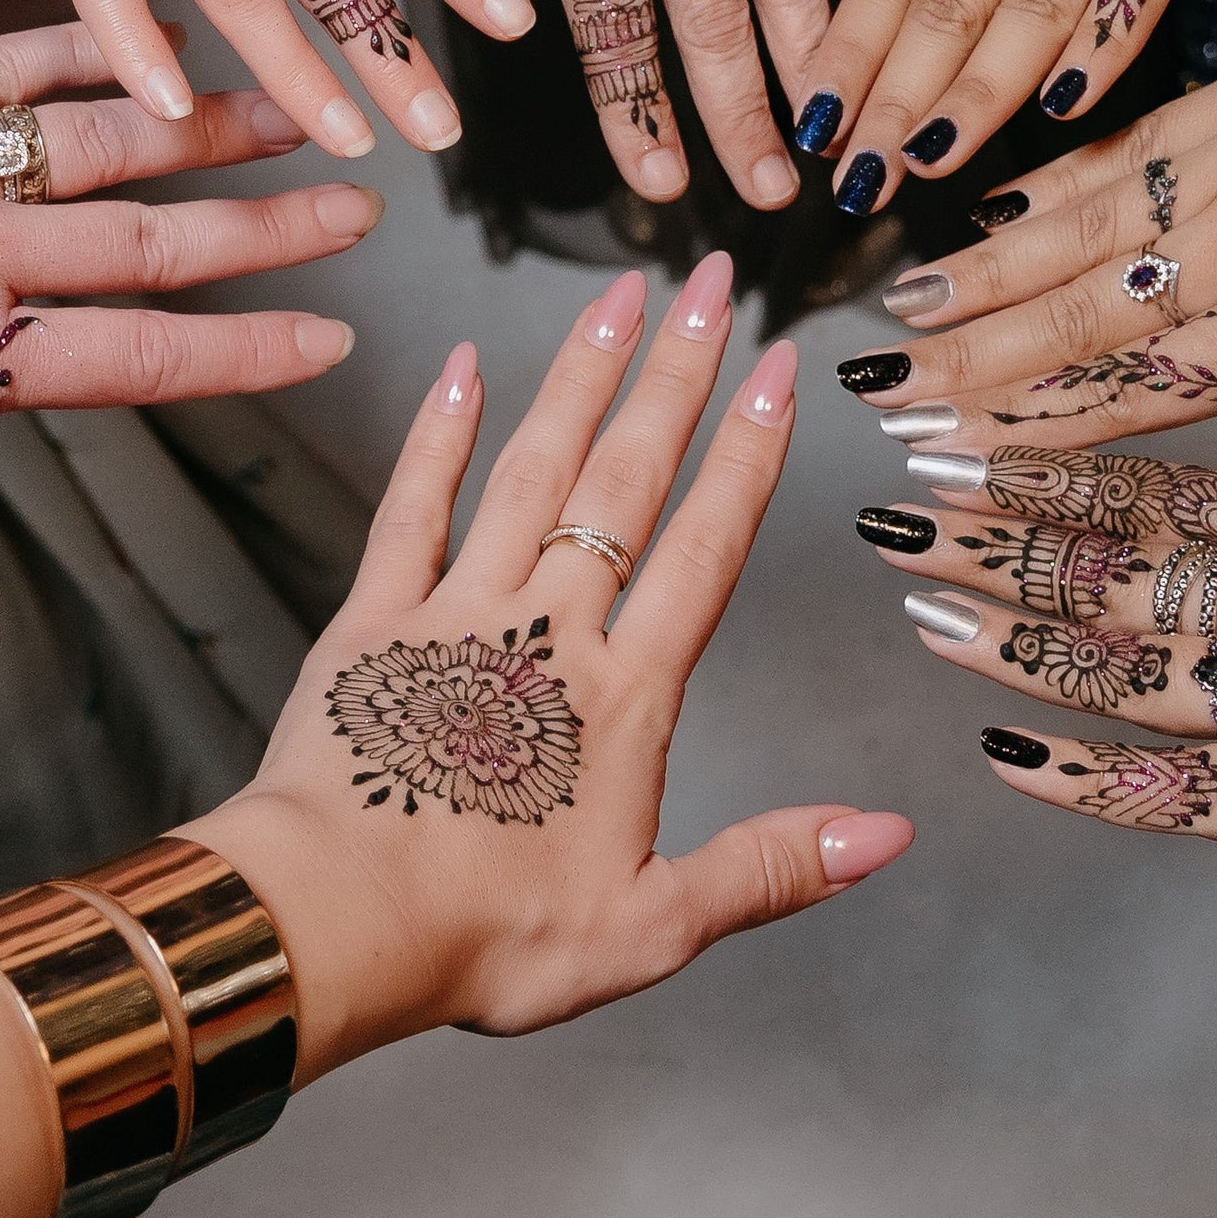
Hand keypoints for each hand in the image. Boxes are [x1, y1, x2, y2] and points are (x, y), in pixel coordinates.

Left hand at [0, 26, 375, 654]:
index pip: (136, 359)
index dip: (246, 353)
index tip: (335, 339)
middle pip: (153, 241)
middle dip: (270, 229)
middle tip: (364, 211)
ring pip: (101, 139)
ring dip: (207, 126)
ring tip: (297, 108)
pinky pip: (3, 62)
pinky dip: (84, 47)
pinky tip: (152, 35)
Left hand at [182, 259, 912, 1077]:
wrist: (329, 922)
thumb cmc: (482, 936)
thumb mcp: (650, 926)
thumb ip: (770, 867)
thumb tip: (887, 834)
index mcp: (625, 696)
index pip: (707, 546)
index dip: (751, 452)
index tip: (780, 368)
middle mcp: (548, 631)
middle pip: (627, 479)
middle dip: (676, 373)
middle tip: (709, 282)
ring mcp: (455, 613)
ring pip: (531, 468)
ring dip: (579, 377)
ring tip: (617, 294)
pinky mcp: (369, 622)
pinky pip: (411, 506)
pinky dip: (439, 432)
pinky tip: (461, 367)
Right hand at [837, 0, 1216, 445]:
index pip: (1146, 395)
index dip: (1040, 431)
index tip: (956, 456)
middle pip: (1081, 321)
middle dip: (970, 364)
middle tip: (881, 396)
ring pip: (1074, 235)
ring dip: (979, 276)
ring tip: (898, 307)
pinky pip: (1118, 155)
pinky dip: (1046, 185)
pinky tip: (989, 205)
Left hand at [863, 443, 1216, 849]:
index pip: (1160, 500)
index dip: (1059, 480)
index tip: (973, 448)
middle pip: (1120, 568)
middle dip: (1000, 545)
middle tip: (895, 513)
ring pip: (1134, 661)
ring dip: (1020, 639)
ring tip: (918, 609)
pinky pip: (1197, 792)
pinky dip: (1099, 780)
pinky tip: (1011, 759)